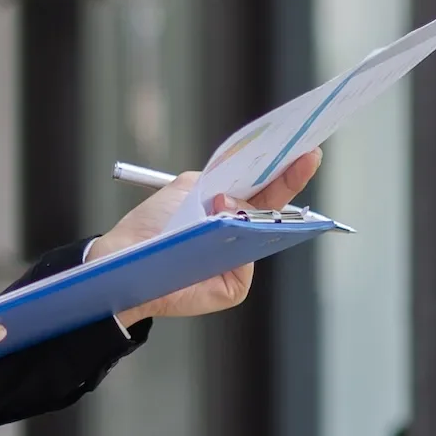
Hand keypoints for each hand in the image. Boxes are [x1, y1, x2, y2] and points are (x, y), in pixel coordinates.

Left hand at [89, 148, 322, 324]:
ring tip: (220, 207)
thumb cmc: (154, 223)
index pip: (266, 187)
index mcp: (230, 207)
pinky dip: (231, 249)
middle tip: (308, 156)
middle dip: (291, 180)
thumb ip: (221, 182)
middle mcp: (239, 234)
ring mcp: (238, 261)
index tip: (305, 149)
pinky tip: (212, 239)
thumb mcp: (189, 188)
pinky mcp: (232, 286)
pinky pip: (245, 267)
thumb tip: (240, 202)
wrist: (127, 258)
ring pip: (261, 236)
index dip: (285, 170)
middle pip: (276, 208)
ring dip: (246, 216)